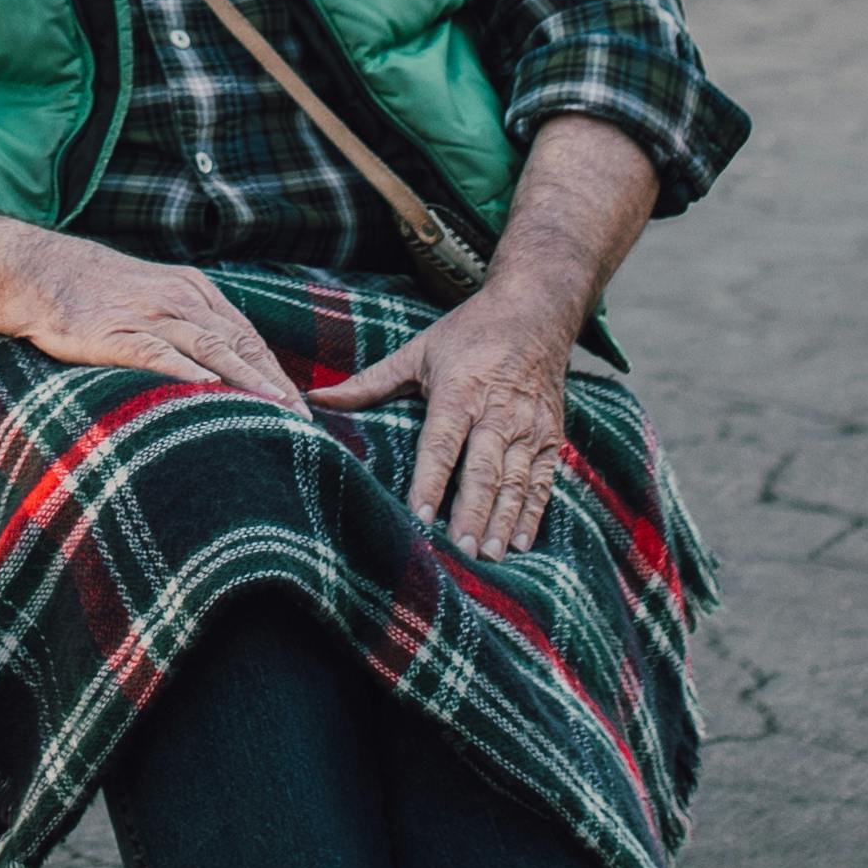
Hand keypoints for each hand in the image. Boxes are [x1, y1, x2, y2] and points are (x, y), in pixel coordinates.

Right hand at [6, 237, 293, 401]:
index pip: (248, 337)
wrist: (42, 272)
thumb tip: (221, 370)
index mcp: (195, 291)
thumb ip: (188, 326)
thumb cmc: (98, 294)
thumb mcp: (154, 297)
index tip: (301, 408)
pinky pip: (159, 352)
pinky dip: (186, 371)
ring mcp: (150, 315)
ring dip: (247, 380)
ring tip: (275, 409)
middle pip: (240, 344)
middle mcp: (181, 299)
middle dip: (273, 383)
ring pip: (211, 348)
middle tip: (302, 420)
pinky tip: (208, 389)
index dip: (277, 373)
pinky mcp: (118, 333)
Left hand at [319, 290, 573, 557]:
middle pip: (483, 470)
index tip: (419, 517)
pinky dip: (532, 513)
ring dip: (502, 521)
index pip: (441, 444)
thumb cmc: (470, 332)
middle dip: (471, 512)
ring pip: (515, 481)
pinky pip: (542, 480)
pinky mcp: (550, 436)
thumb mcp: (418, 350)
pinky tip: (520, 542)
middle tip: (460, 551)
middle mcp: (497, 412)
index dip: (430, 481)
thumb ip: (370, 382)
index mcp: (459, 390)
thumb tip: (317, 398)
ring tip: (489, 556)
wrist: (536, 311)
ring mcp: (528, 426)